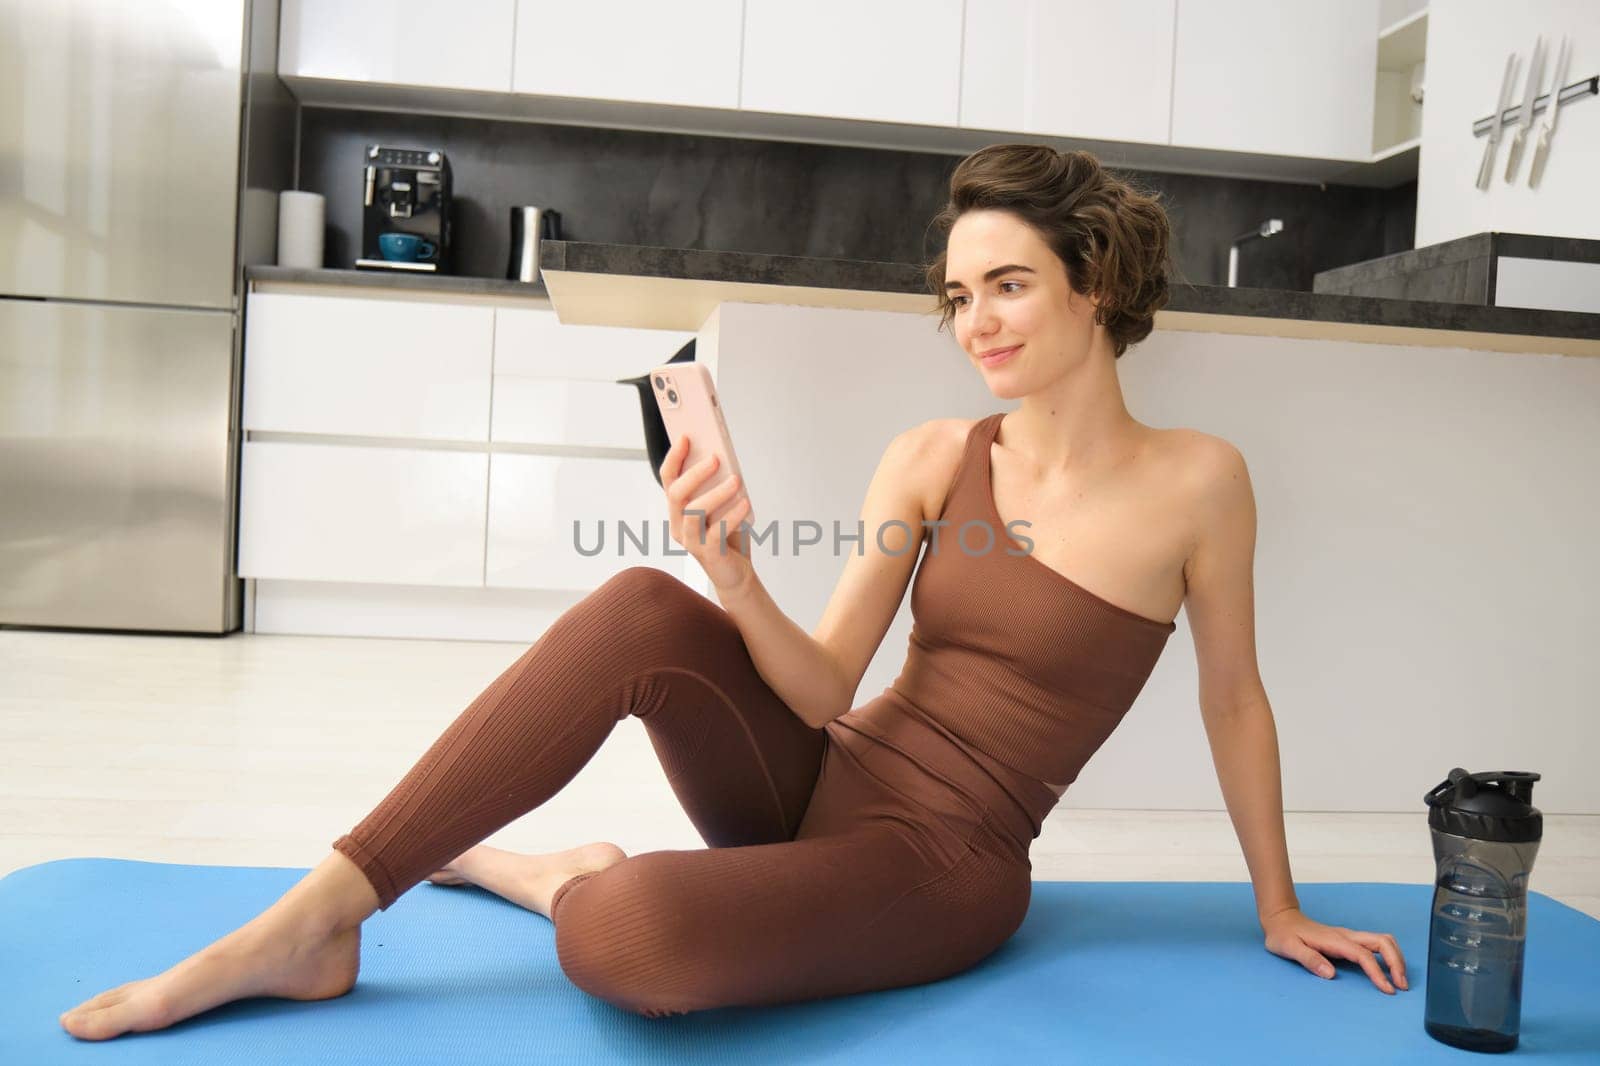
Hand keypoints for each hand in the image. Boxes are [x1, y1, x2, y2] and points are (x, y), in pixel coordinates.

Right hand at [661, 435, 754, 593]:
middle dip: (695, 474)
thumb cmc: (728, 534)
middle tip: (716, 458)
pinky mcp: (708, 554)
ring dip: (716, 493)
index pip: (668, 479)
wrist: (735, 572)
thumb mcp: (722, 505)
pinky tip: (745, 503)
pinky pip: (717, 532)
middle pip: (676, 494)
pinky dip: (732, 515)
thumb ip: (718, 485)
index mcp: (679, 509)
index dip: (674, 457)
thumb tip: (723, 456)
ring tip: (736, 480)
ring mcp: (691, 541)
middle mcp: (679, 524)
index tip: (685, 436)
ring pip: (694, 512)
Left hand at [1261, 906, 1408, 994]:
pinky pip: (1376, 944)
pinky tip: (1389, 970)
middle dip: (1397, 962)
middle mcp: (1346, 936)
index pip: (1363, 955)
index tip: (1388, 989)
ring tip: (1400, 980)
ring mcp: (1349, 936)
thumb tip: (1330, 974)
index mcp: (1334, 940)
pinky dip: (1388, 956)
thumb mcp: (1289, 948)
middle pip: (1382, 942)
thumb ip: (1309, 960)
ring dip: (1395, 958)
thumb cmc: (1283, 935)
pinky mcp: (1349, 940)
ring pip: (1382, 941)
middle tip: (1402, 985)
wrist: (1280, 919)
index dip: (1378, 973)